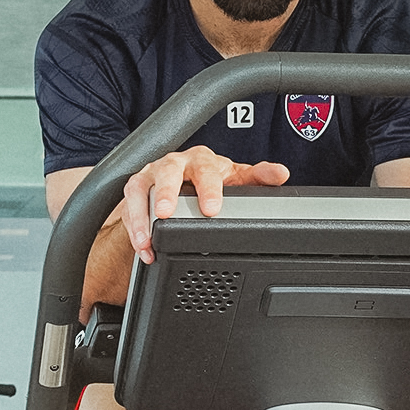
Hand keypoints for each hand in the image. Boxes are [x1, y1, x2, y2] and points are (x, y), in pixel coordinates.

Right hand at [121, 146, 289, 263]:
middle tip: (166, 213)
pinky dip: (134, 231)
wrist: (182, 181)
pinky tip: (144, 249)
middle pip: (166, 172)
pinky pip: (129, 209)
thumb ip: (258, 176)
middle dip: (165, 193)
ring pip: (139, 190)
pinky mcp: (134, 192)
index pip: (205, 169)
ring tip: (147, 241)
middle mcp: (172, 164)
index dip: (208, 188)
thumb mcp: (236, 177)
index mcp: (201, 160)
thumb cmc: (210, 180)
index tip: (211, 209)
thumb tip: (280, 174)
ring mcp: (150, 177)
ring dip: (141, 217)